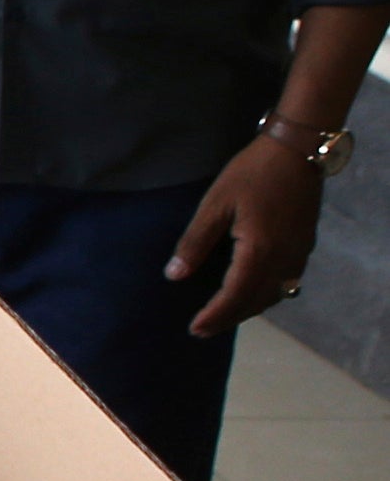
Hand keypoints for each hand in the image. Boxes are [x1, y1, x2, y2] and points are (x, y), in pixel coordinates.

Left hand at [166, 133, 326, 335]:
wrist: (297, 150)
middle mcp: (285, 258)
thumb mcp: (215, 204)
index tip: (195, 328)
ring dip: (249, 308)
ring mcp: (299, 252)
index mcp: (260, 250)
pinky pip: (286, 281)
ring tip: (223, 315)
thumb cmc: (252, 173)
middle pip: (257, 301)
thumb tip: (175, 275)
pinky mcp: (304, 244)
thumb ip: (195, 242)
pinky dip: (266, 293)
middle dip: (230, 318)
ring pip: (275, 294)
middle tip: (203, 329)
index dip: (215, 315)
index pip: (235, 295)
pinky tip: (250, 291)